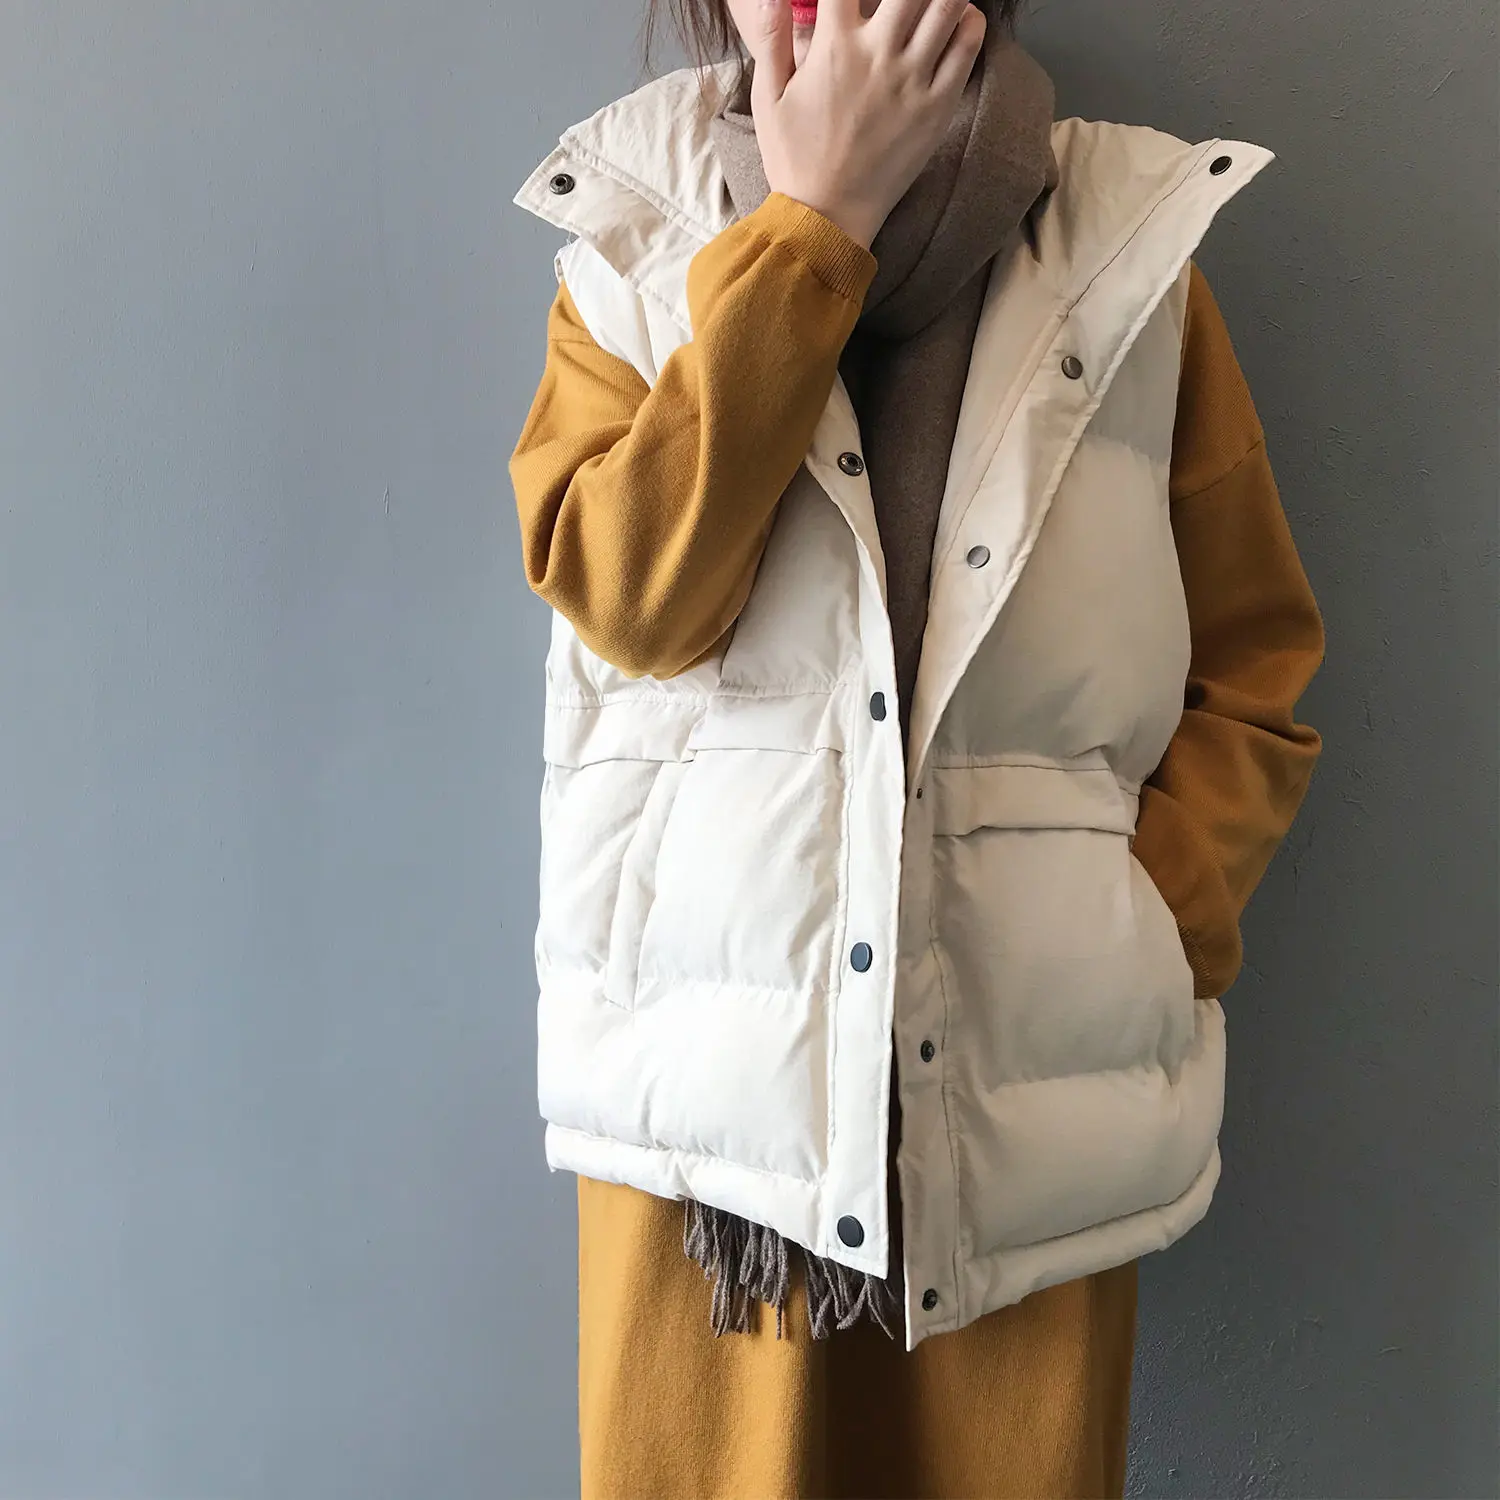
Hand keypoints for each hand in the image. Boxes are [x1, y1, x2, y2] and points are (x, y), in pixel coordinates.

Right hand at [727, 0, 986, 247]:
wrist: (828, 216)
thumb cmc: (795, 160)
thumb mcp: (767, 99)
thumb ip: (771, 39)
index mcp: (833, 46)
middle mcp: (878, 54)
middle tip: (902, 0)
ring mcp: (913, 79)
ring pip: (946, 3)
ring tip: (930, 2)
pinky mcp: (938, 106)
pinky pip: (967, 46)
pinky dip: (968, 21)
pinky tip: (958, 20)